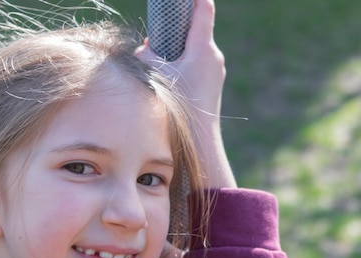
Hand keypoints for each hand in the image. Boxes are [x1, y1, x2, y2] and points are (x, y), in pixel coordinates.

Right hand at [136, 0, 236, 188]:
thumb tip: (146, 49)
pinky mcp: (211, 85)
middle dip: (173, 30)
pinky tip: (166, 80)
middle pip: (193, 30)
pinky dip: (179, 65)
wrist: (199, 142)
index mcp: (203, 49)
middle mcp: (214, 57)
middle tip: (154, 38)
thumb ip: (146, 55)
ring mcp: (215, 71)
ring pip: (192, 49)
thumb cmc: (178, 108)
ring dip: (174, 51)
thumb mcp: (154, 76)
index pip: (203, 9)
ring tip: (157, 65)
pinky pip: (194, 65)